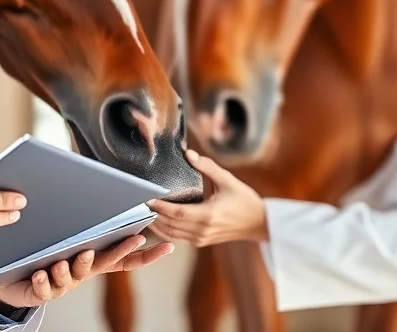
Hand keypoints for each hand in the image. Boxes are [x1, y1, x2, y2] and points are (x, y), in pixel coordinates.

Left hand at [0, 235, 173, 308]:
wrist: (11, 277)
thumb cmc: (42, 250)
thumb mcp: (64, 234)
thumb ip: (80, 220)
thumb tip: (95, 184)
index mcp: (92, 258)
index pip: (126, 259)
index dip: (148, 256)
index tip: (169, 247)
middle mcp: (81, 271)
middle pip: (104, 263)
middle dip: (120, 250)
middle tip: (134, 239)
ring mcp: (63, 283)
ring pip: (71, 276)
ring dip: (70, 268)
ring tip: (65, 260)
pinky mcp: (41, 291)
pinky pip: (44, 288)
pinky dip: (43, 280)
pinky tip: (39, 272)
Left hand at [146, 150, 267, 246]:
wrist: (259, 223)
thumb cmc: (245, 200)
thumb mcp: (227, 180)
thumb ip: (207, 167)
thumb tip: (188, 154)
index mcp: (208, 215)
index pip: (176, 213)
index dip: (159, 206)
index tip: (146, 197)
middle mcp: (202, 230)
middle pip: (169, 225)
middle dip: (152, 215)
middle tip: (138, 203)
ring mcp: (201, 238)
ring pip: (171, 234)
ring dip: (156, 224)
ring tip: (143, 211)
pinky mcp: (201, 241)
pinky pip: (178, 237)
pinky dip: (165, 230)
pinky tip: (157, 220)